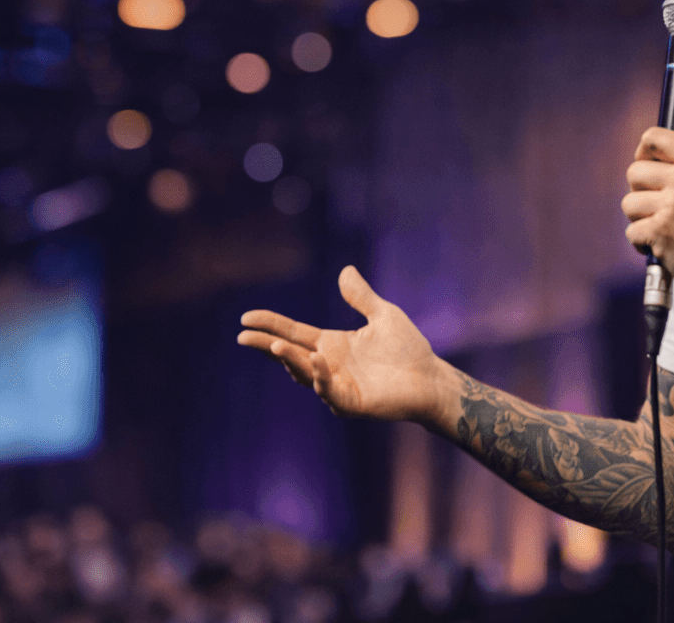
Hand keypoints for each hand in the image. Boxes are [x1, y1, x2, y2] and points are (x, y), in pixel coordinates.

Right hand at [237, 266, 446, 424]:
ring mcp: (337, 386)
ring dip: (291, 360)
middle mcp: (328, 366)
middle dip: (266, 346)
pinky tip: (316, 361)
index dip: (270, 325)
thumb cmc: (407, 349)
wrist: (430, 378)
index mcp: (332, 345)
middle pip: (289, 355)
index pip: (293, 333)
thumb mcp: (383, 315)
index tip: (246, 317)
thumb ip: (361, 297)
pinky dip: (321, 377)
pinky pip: (330, 392)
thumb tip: (345, 270)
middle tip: (243, 336)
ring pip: (305, 374)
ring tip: (276, 346)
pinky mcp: (351, 402)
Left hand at [621, 109, 673, 302]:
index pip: (653, 137)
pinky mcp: (661, 233)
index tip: (648, 165)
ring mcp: (672, 205)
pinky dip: (643, 244)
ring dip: (641, 219)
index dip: (643, 151)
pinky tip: (663, 247)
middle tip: (659, 206)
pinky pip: (632, 232)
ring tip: (663, 228)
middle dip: (641, 191)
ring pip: (629, 203)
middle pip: (633, 171)